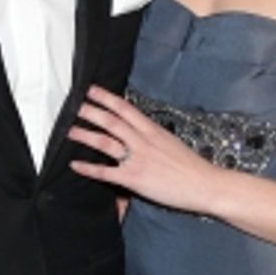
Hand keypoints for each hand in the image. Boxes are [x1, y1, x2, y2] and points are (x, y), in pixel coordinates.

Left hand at [69, 86, 223, 214]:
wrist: (205, 184)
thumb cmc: (192, 167)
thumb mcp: (171, 144)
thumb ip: (153, 139)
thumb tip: (141, 138)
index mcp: (153, 130)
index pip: (125, 108)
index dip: (106, 98)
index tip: (92, 90)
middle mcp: (143, 141)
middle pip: (111, 121)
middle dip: (91, 111)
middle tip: (75, 106)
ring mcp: (138, 158)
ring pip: (105, 141)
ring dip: (85, 135)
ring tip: (70, 131)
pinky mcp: (134, 178)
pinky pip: (106, 172)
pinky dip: (89, 168)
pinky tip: (75, 165)